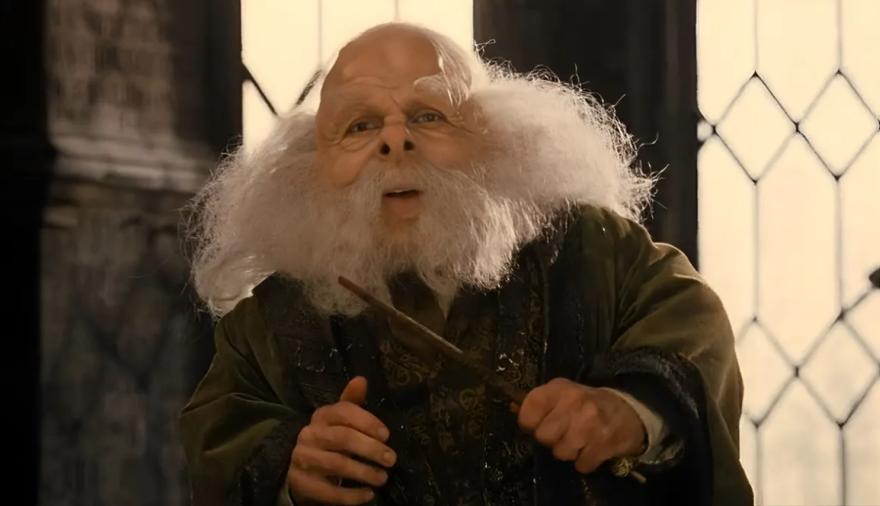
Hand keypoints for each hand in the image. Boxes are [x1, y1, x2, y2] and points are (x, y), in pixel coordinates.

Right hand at [288, 376, 396, 504]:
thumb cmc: (329, 439)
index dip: (367, 421)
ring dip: (363, 472)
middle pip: (343, 438)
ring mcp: (303, 459)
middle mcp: (310, 434)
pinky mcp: (302, 483)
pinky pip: (328, 491)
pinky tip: (368, 495)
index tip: (387, 435)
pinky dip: (350, 496)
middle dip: (370, 449)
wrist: (299, 467)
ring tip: (383, 478)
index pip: (344, 412)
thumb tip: (362, 379)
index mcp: (322, 416)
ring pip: (336, 465)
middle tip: (391, 459)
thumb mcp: (340, 419)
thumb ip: (352, 401)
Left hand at [517, 378, 645, 473]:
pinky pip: (581, 464)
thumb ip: (539, 402)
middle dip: (551, 440)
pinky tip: (591, 449)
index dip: (529, 422)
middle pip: (543, 436)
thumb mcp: (563, 394)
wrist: (628, 411)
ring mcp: (591, 423)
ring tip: (579, 440)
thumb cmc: (588, 403)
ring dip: (568, 452)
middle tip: (564, 433)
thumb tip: (512, 408)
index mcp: (560, 389)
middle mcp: (574, 403)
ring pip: (560, 453)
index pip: (529, 409)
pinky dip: (585, 462)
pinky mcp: (605, 443)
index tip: (538, 424)